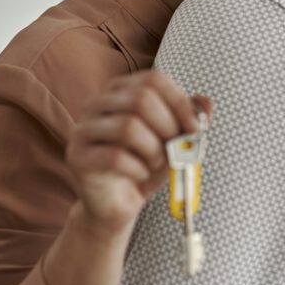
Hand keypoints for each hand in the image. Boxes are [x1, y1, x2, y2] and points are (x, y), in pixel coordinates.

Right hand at [66, 70, 210, 235]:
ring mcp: (83, 129)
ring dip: (154, 151)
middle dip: (168, 128)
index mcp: (120, 90)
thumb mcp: (173, 141)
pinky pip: (115, 157)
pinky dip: (138, 169)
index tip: (195, 129)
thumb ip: (189, 120)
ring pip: (128, 127)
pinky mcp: (77, 157)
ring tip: (155, 163)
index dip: (180, 102)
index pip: (154, 79)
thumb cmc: (145, 166)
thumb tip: (207, 102)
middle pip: (141, 99)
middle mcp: (97, 103)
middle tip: (174, 150)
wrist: (117, 204)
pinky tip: (139, 175)